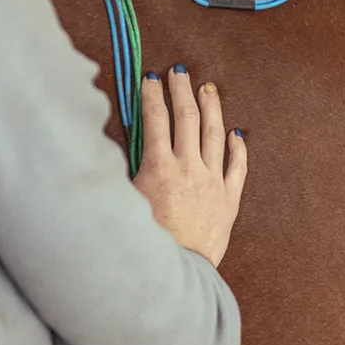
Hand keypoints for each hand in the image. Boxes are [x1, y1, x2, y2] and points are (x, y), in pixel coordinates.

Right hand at [132, 66, 246, 265]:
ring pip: (215, 134)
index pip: (155, 119)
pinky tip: (237, 132)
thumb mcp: (123, 202)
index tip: (149, 79)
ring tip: (208, 88)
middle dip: (181, 90)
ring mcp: (213, 182)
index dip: (152, 95)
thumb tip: (106, 149)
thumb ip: (120, 172)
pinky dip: (238, 146)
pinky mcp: (229, 200)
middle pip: (187, 117)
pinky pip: (238, 166)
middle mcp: (189, 168)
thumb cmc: (143, 241)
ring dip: (211, 107)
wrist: (176, 273)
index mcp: (159, 167)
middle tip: (179, 71)